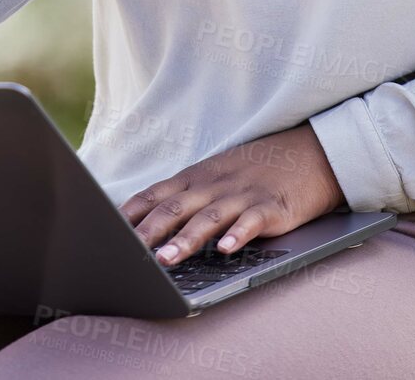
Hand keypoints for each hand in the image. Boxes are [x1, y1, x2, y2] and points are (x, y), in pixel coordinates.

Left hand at [117, 123, 346, 265]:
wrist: (309, 154)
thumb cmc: (255, 169)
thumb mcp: (215, 175)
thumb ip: (184, 195)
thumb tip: (145, 220)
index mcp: (197, 178)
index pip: (155, 194)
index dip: (131, 214)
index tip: (105, 232)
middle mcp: (214, 184)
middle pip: (175, 208)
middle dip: (149, 231)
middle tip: (126, 252)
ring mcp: (242, 195)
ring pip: (208, 217)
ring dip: (185, 239)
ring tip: (166, 260)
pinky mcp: (270, 207)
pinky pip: (252, 222)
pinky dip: (238, 235)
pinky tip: (227, 250)